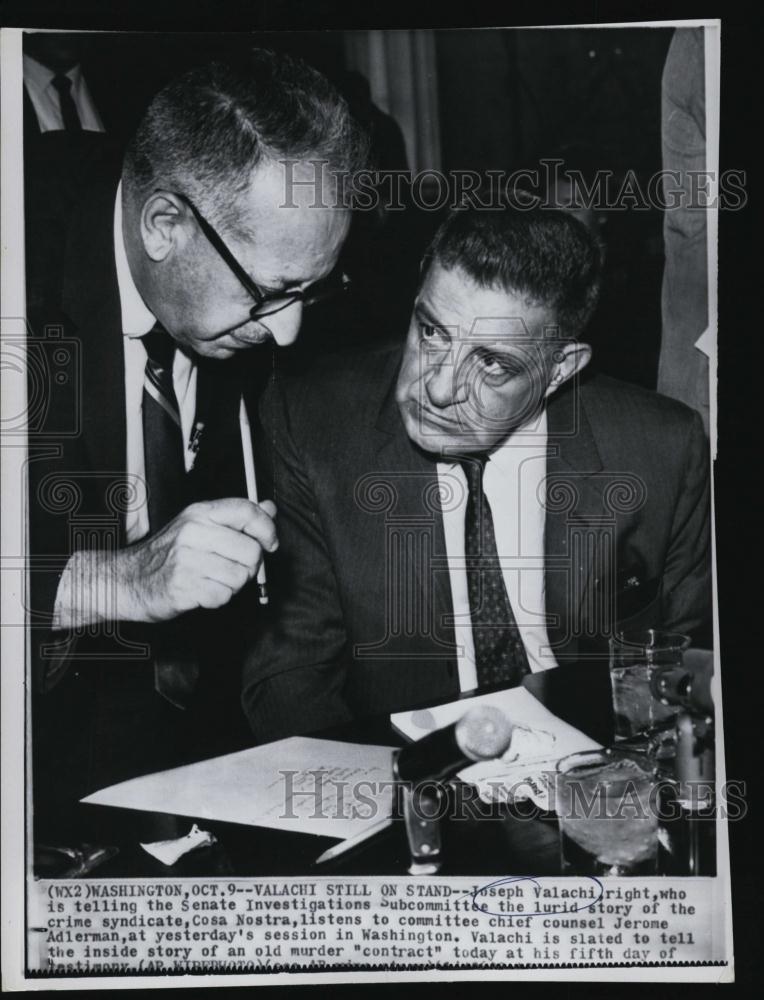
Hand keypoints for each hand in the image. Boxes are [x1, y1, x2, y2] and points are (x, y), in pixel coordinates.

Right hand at [118, 498, 277, 621]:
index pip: (247, 511)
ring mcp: (186, 560)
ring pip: (240, 576)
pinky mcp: (183, 587)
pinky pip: (223, 596)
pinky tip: (203, 591)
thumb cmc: (171, 554)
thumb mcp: (201, 526)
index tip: (270, 543)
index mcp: (200, 513)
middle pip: (251, 550)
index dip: (268, 529)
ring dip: (234, 584)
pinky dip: (218, 598)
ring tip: (214, 579)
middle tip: (234, 568)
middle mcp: (193, 532)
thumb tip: (269, 508)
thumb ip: (237, 518)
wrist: (129, 580)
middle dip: (250, 566)